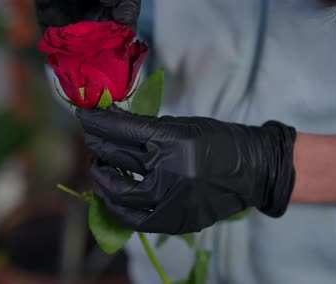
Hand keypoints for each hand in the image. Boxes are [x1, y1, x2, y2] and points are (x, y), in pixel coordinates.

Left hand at [76, 106, 296, 233]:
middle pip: (115, 157)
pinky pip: (134, 220)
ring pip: (118, 191)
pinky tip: (108, 197)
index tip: (82, 114)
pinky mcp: (175, 220)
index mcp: (172, 141)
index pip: (121, 129)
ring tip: (99, 165)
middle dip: (96, 143)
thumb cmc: (217, 140)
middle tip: (90, 136)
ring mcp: (171, 200)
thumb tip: (110, 124)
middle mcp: (169, 172)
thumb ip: (146, 127)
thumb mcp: (181, 124)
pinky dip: (117, 208)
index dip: (97, 120)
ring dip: (102, 176)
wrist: (253, 170)